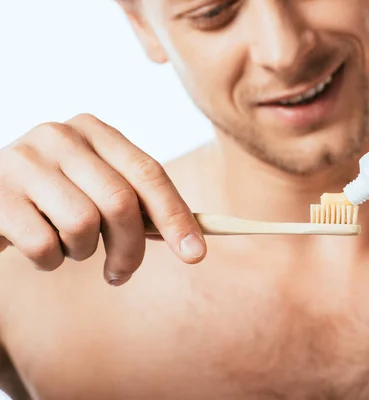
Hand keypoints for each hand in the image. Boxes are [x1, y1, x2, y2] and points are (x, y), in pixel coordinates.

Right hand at [0, 114, 206, 284]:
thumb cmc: (52, 196)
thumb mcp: (94, 186)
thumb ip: (136, 203)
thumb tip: (191, 242)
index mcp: (94, 130)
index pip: (149, 173)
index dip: (176, 217)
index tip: (196, 254)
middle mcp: (60, 136)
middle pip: (121, 202)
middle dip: (131, 249)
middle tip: (121, 273)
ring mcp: (24, 161)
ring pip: (83, 224)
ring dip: (83, 252)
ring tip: (69, 245)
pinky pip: (43, 245)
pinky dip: (49, 260)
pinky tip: (40, 248)